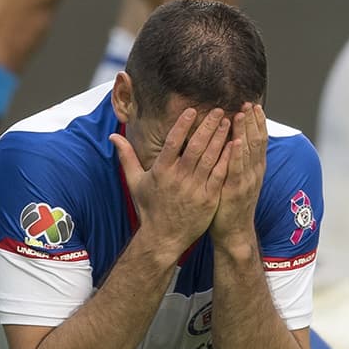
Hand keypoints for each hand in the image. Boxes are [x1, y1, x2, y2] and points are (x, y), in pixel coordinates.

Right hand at [110, 108, 231, 259]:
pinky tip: (235, 146)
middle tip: (219, 110)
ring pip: (210, 158)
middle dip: (208, 126)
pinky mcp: (208, 199)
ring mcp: (195, 189)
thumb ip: (126, 156)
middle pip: (196, 147)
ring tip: (228, 122)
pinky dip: (227, 159)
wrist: (163, 238)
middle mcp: (178, 178)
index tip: (192, 111)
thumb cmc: (149, 209)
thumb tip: (113, 136)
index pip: (173, 142)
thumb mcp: (134, 181)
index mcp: (161, 171)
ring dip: (220, 138)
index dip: (183, 125)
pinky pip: (220, 175)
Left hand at [210, 103, 266, 243]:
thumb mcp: (237, 178)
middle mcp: (254, 172)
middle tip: (249, 102)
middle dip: (252, 121)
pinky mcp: (235, 191)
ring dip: (245, 131)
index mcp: (254, 167)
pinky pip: (236, 170)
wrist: (233, 231)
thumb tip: (234, 139)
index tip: (253, 105)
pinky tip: (234, 141)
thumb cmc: (230, 203)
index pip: (258, 140)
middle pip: (256, 141)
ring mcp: (247, 181)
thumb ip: (237, 160)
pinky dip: (237, 155)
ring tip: (242, 113)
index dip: (257, 122)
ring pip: (248, 151)